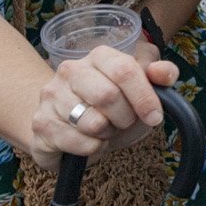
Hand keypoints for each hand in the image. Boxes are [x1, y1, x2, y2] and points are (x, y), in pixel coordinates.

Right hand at [29, 43, 179, 165]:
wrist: (70, 126)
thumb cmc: (111, 105)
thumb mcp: (141, 89)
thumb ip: (159, 76)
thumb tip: (164, 73)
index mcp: (99, 57)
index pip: (125, 70)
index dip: (144, 97)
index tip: (154, 117)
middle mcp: (70, 70)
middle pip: (107, 96)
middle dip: (125, 118)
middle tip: (124, 122)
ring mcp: (51, 96)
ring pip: (92, 123)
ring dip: (108, 134)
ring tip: (104, 129)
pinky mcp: (41, 123)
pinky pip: (79, 143)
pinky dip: (93, 148)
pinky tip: (89, 141)